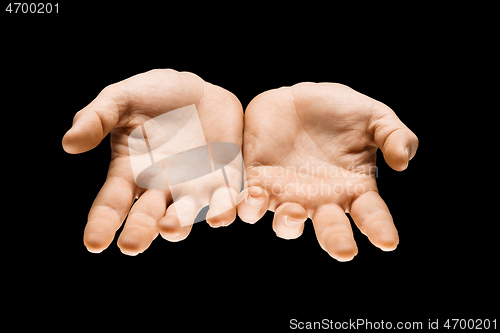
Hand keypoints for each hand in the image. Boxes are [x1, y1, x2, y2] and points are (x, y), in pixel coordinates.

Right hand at [62, 69, 242, 254]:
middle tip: (131, 246)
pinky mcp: (224, 178)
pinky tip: (224, 215)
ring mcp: (193, 186)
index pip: (111, 204)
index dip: (102, 224)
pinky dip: (226, 207)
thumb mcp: (121, 99)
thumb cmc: (153, 95)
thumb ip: (97, 118)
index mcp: (130, 172)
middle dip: (140, 232)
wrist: (198, 90)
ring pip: (188, 214)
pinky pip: (226, 198)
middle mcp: (161, 186)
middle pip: (148, 218)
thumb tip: (69, 143)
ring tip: (174, 228)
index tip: (94, 243)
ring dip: (183, 223)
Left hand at [237, 83, 417, 260]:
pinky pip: (250, 204)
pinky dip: (248, 205)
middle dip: (336, 241)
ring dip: (288, 224)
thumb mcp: (373, 116)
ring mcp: (288, 194)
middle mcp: (321, 199)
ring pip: (286, 224)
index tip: (388, 243)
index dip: (379, 229)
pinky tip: (254, 194)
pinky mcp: (259, 182)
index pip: (371, 215)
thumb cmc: (339, 110)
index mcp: (353, 188)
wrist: (295, 97)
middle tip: (344, 251)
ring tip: (293, 210)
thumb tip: (403, 162)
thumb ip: (393, 135)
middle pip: (330, 230)